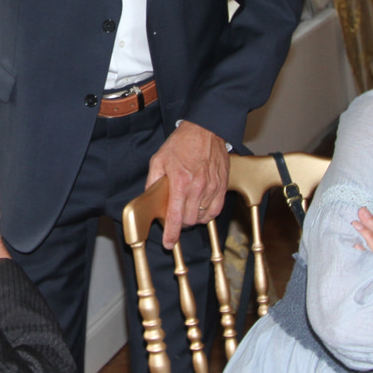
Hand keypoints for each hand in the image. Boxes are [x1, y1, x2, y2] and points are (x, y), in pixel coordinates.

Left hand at [145, 121, 229, 247]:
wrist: (206, 129)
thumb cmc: (182, 143)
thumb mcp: (159, 159)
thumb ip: (153, 180)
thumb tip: (149, 197)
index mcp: (180, 182)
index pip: (176, 217)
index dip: (171, 234)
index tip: (169, 243)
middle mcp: (198, 187)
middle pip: (190, 220)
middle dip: (181, 223)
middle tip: (176, 215)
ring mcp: (212, 187)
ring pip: (203, 217)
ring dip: (194, 218)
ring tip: (188, 208)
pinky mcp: (222, 186)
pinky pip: (216, 210)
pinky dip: (207, 214)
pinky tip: (201, 207)